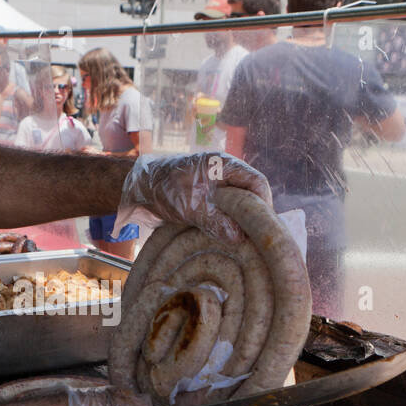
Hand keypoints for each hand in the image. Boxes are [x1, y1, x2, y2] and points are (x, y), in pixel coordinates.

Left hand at [115, 152, 272, 243]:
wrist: (139, 187)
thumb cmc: (163, 187)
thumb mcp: (190, 207)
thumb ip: (215, 221)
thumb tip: (239, 237)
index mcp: (224, 165)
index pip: (257, 182)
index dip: (265, 204)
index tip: (266, 226)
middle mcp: (225, 173)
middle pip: (252, 193)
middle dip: (256, 215)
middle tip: (259, 237)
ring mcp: (218, 185)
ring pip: (241, 203)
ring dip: (243, 221)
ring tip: (248, 240)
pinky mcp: (210, 197)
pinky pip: (228, 209)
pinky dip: (231, 222)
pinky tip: (231, 237)